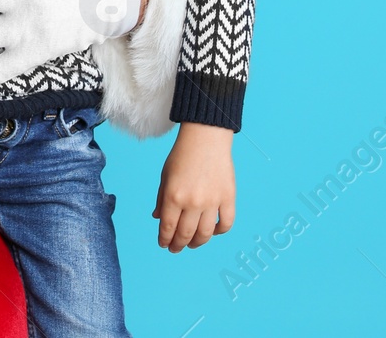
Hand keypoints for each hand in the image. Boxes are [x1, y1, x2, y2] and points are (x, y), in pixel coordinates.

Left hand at [154, 123, 235, 251]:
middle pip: (185, 234)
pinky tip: (213, 231)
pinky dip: (220, 231)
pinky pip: (226, 223)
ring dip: (197, 243)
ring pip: (205, 234)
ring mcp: (212, 201)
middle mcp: (192, 202)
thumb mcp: (165, 176)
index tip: (164, 244)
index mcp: (173, 196)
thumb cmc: (182, 155)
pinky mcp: (228, 198)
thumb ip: (161, 198)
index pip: (168, 227)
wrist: (205, 138)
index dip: (165, 239)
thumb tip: (157, 218)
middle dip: (178, 245)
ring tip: (192, 244)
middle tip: (176, 248)